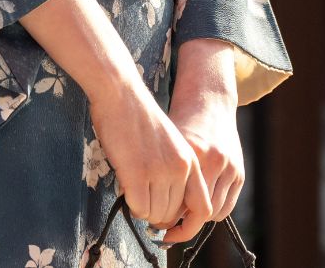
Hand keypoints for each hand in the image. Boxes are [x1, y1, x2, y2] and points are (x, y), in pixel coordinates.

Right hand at [88, 81, 212, 230]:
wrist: (122, 94)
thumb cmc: (139, 119)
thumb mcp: (170, 144)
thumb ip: (175, 170)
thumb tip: (169, 206)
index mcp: (192, 161)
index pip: (202, 208)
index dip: (188, 226)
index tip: (172, 231)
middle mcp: (181, 169)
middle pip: (174, 215)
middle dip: (158, 216)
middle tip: (143, 204)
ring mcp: (160, 172)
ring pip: (156, 215)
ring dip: (144, 210)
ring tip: (134, 191)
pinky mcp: (138, 174)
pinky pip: (139, 208)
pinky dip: (132, 206)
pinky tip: (126, 189)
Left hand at [159, 38, 242, 244]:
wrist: (209, 102)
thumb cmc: (180, 122)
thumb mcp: (164, 144)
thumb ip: (156, 171)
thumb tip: (142, 206)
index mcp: (191, 153)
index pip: (179, 203)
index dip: (166, 220)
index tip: (155, 226)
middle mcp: (213, 160)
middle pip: (197, 212)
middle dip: (180, 222)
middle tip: (165, 225)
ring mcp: (229, 167)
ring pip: (212, 213)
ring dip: (196, 218)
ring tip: (180, 216)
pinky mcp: (239, 172)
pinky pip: (225, 207)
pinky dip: (211, 211)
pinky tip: (196, 207)